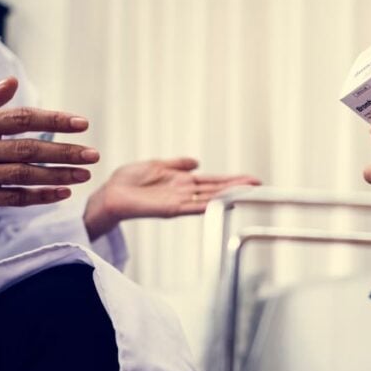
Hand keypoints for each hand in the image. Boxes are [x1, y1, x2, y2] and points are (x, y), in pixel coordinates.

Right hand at [0, 77, 97, 213]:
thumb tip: (12, 81)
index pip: (20, 119)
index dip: (53, 121)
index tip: (82, 124)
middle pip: (27, 149)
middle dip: (64, 152)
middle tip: (93, 154)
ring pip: (24, 174)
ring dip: (58, 175)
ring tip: (85, 174)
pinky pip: (12, 198)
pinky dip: (40, 196)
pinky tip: (63, 194)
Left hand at [83, 158, 259, 238]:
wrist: (110, 194)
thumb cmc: (127, 182)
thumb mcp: (156, 165)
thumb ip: (177, 164)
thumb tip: (197, 161)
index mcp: (183, 182)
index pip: (214, 181)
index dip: (232, 180)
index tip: (251, 179)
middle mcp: (185, 193)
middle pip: (217, 189)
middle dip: (238, 187)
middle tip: (259, 186)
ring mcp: (179, 202)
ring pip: (210, 198)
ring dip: (229, 195)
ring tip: (248, 192)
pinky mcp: (169, 209)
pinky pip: (193, 207)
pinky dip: (208, 205)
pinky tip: (222, 203)